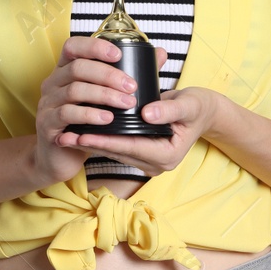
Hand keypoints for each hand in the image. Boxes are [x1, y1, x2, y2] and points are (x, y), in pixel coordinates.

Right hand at [33, 36, 149, 185]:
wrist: (59, 156)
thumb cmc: (85, 122)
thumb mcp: (104, 97)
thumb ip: (129, 74)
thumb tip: (160, 54)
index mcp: (65, 70)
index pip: (73, 46)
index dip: (94, 47)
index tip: (119, 55)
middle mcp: (53, 82)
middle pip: (77, 68)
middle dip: (108, 75)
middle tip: (132, 87)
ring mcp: (47, 103)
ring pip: (74, 90)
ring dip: (104, 95)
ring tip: (126, 104)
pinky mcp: (47, 124)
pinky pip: (67, 114)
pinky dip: (90, 115)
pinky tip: (108, 119)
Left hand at [64, 55, 223, 177]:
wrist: (204, 112)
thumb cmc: (198, 106)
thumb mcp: (188, 105)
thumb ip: (169, 110)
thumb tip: (147, 113)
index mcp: (167, 155)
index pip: (130, 148)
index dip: (106, 141)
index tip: (84, 134)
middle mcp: (156, 164)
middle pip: (118, 153)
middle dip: (92, 144)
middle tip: (65, 135)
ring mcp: (149, 162)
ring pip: (115, 152)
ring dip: (91, 144)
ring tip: (66, 135)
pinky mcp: (142, 154)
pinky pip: (118, 148)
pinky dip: (101, 140)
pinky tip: (81, 132)